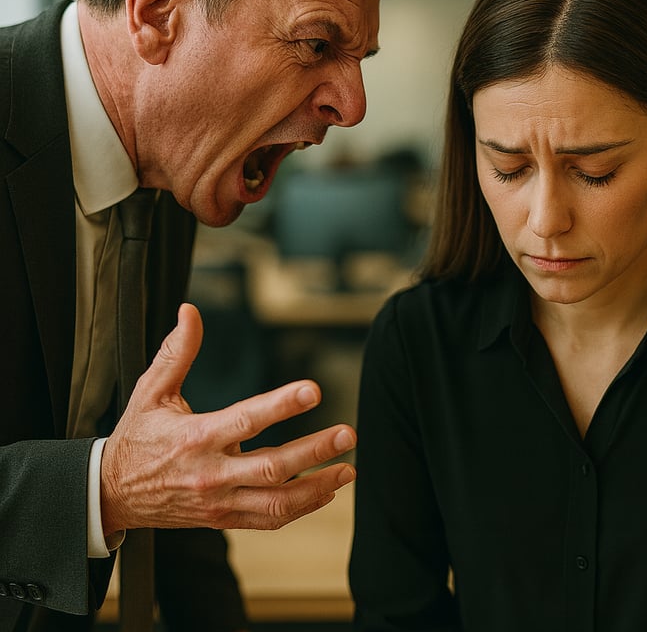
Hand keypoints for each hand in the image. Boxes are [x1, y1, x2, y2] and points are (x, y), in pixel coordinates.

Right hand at [100, 303, 355, 534]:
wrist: (113, 493)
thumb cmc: (137, 436)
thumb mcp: (150, 390)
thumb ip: (175, 352)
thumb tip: (189, 311)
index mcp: (196, 437)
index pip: (246, 419)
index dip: (281, 405)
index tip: (314, 390)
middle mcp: (211, 473)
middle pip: (272, 466)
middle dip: (315, 451)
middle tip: (348, 434)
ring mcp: (219, 501)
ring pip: (276, 502)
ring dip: (317, 487)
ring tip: (349, 470)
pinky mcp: (223, 519)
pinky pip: (268, 519)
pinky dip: (301, 507)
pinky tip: (326, 491)